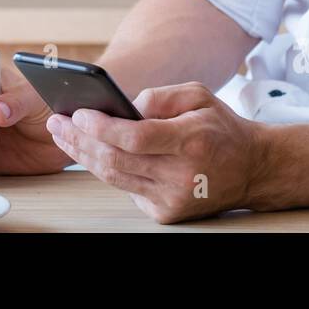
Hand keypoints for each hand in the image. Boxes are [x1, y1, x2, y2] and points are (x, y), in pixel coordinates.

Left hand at [45, 81, 265, 223]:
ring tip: (63, 135)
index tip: (77, 113)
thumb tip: (123, 107)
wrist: (252, 169)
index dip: (101, 127)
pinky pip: (126, 188)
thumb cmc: (220, 127)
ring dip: (83, 155)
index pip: (135, 138)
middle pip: (116, 160)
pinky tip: (90, 152)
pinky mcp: (166, 213)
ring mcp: (172, 199)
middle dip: (79, 140)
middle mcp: (181, 175)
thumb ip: (161, 96)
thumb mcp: (199, 94)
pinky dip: (107, 169)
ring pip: (114, 177)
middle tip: (56, 123)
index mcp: (191, 141)